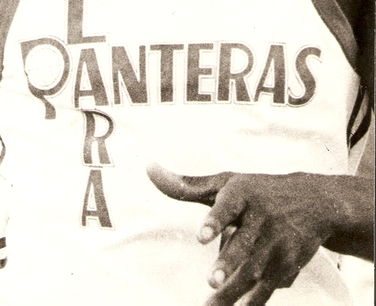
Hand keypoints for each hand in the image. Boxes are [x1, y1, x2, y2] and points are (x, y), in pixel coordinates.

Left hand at [146, 163, 350, 305]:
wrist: (314, 202)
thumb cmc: (256, 191)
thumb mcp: (225, 182)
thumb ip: (186, 184)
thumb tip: (149, 169)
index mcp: (243, 193)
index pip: (228, 206)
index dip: (215, 221)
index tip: (201, 236)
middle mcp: (262, 218)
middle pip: (244, 244)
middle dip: (228, 263)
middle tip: (210, 280)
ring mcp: (277, 243)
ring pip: (255, 271)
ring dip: (235, 290)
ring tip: (212, 303)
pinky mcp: (287, 264)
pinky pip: (269, 287)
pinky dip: (254, 301)